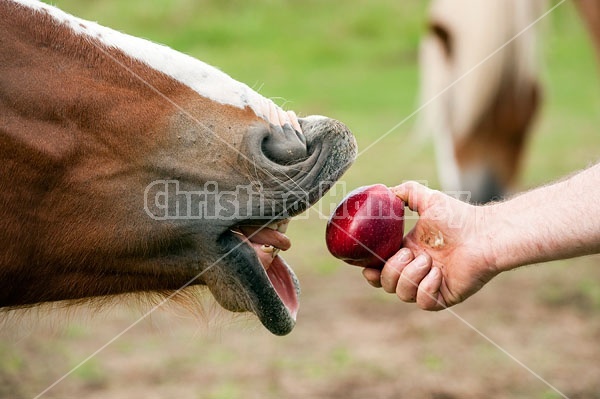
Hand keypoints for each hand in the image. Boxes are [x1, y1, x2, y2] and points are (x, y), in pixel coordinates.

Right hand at [362, 181, 499, 309]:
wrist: (485, 233)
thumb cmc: (459, 217)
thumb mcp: (427, 199)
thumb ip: (405, 192)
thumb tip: (386, 191)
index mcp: (407, 252)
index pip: (380, 269)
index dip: (370, 271)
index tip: (369, 266)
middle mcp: (416, 271)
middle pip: (386, 283)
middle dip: (392, 269)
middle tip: (409, 253)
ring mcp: (429, 285)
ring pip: (402, 294)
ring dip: (411, 275)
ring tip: (429, 260)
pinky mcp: (443, 297)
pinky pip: (423, 302)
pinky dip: (426, 287)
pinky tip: (440, 273)